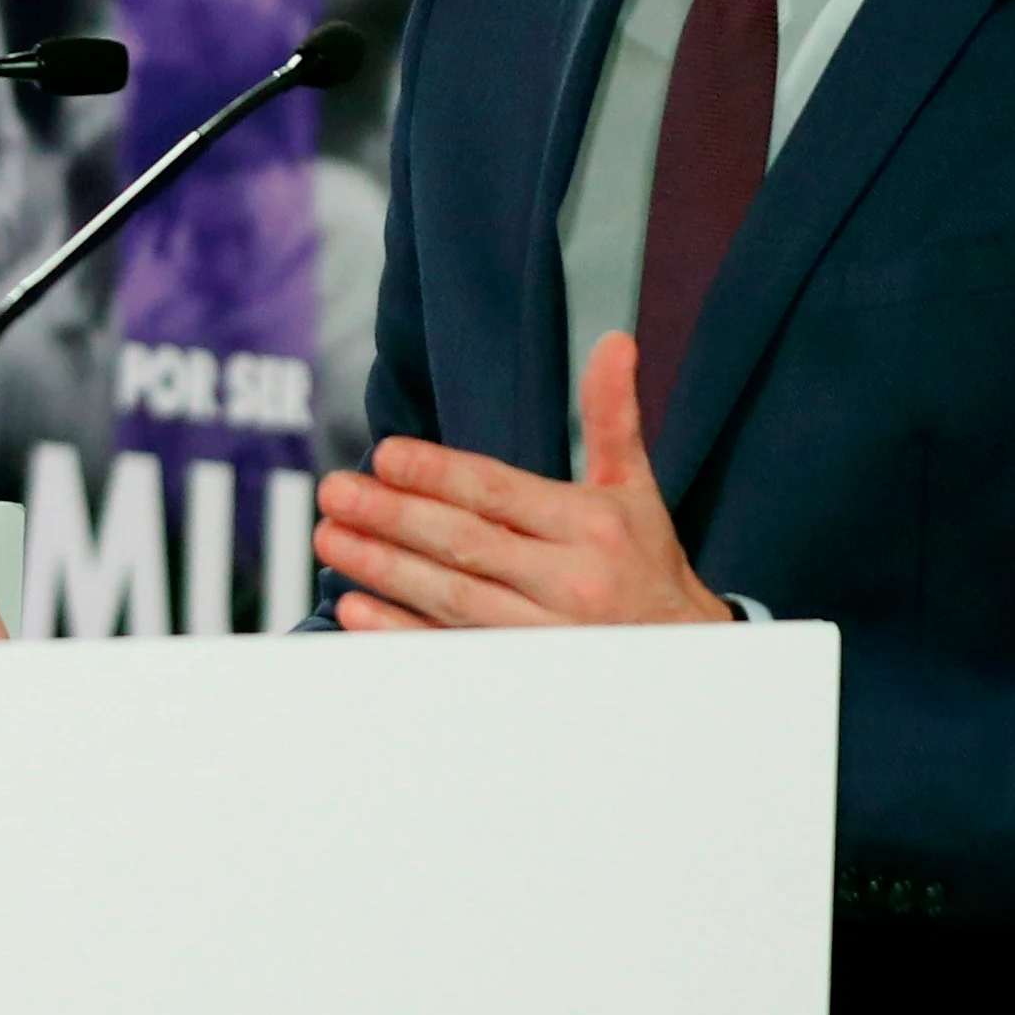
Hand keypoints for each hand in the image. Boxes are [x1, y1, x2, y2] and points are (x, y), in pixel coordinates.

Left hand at [316, 331, 726, 631]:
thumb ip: (612, 416)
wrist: (683, 655)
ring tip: (331, 539)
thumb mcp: (635, 488)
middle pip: (464, 543)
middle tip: (336, 493)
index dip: (438, 474)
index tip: (385, 455)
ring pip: (450, 597)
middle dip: (392, 516)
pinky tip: (354, 609)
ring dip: (383, 569)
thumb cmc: (646, 563)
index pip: (499, 493)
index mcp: (591, 526)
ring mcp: (544, 634)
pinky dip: (399, 632)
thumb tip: (614, 342)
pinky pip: (450, 649)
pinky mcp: (522, 672)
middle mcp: (569, 580)